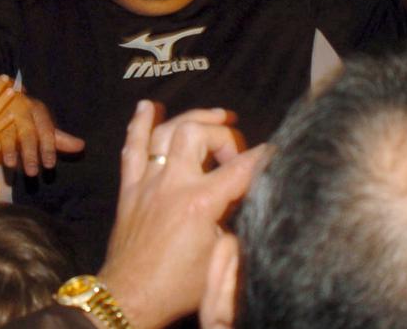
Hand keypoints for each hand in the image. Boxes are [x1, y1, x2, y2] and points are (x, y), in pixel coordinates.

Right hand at [0, 89, 83, 175]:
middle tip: (32, 173)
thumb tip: (81, 146)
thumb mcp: (42, 123)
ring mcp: (3, 111)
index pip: (46, 131)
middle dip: (30, 153)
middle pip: (27, 133)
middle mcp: (21, 109)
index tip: (50, 165)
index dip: (48, 148)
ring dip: (9, 148)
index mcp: (37, 111)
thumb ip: (59, 138)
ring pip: (7, 131)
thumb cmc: (25, 114)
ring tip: (11, 164)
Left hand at [98, 100, 268, 328]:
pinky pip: (132, 148)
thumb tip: (249, 197)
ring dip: (190, 118)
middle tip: (234, 152)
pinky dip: (139, 124)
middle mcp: (172, 184)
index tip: (277, 152)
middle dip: (222, 134)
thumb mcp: (222, 256)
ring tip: (213, 116)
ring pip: (165, 132)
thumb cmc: (179, 286)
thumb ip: (237, 220)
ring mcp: (147, 183)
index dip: (264, 156)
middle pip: (197, 133)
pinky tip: (147, 107)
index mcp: (200, 203)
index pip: (241, 167)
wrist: (131, 298)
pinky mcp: (130, 189)